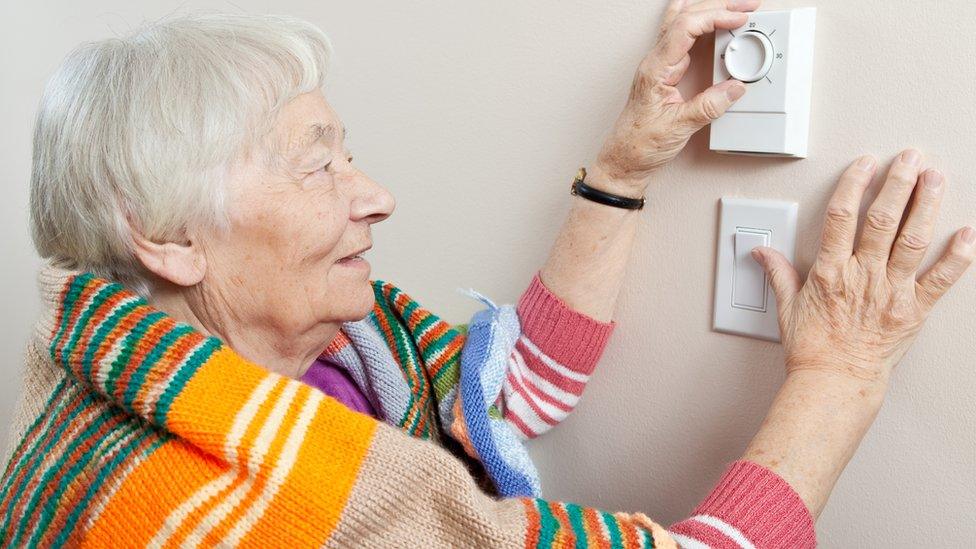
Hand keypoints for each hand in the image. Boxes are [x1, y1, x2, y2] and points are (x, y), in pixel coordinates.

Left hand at [592, 0, 759, 195]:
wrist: (624, 160)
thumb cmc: (639, 145)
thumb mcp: (679, 127)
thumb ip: (709, 106)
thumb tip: (735, 88)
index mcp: (655, 69)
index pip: (685, 27)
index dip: (714, 17)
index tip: (739, 19)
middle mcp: (654, 62)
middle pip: (685, 16)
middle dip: (718, 6)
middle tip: (747, 5)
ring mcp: (658, 65)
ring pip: (682, 22)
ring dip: (709, 11)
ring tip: (735, 8)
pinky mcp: (664, 71)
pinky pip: (682, 37)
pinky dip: (701, 25)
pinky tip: (713, 23)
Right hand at [754, 151, 975, 385]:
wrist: (835, 382)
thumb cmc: (813, 349)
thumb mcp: (787, 307)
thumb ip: (779, 273)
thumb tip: (762, 252)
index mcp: (830, 273)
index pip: (840, 217)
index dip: (854, 185)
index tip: (866, 164)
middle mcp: (863, 277)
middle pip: (881, 220)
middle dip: (898, 184)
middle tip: (910, 158)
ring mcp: (891, 292)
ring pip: (912, 240)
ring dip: (926, 206)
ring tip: (936, 179)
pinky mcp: (914, 311)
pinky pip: (941, 280)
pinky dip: (958, 256)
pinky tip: (968, 233)